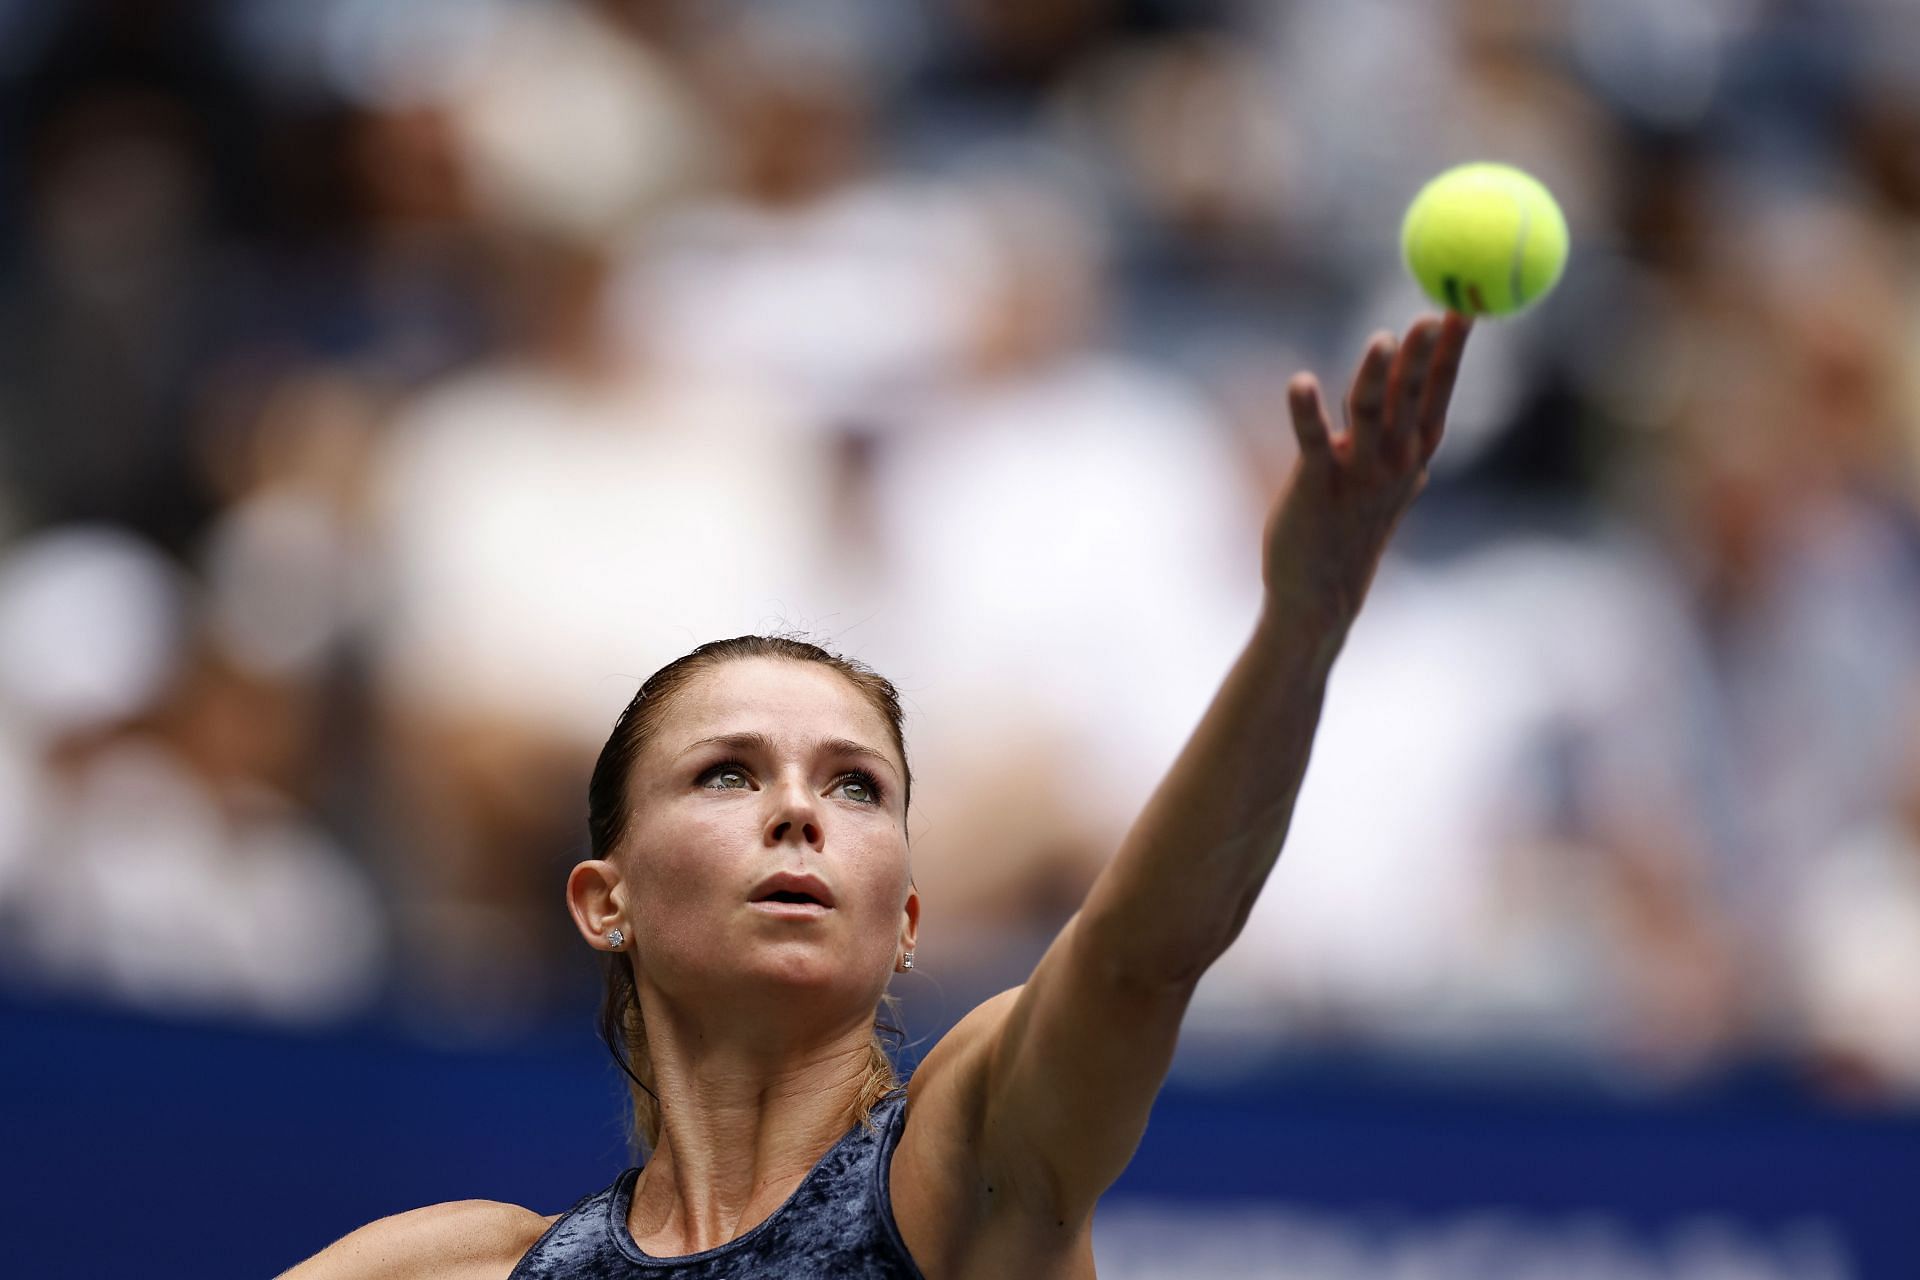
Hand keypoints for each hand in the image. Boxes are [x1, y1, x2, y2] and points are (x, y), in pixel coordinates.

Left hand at [1261, 311, 1472, 632]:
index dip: (1453, 350)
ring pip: (1370, 415)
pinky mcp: (1315, 487)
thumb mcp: (1389, 472)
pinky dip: (1306, 412)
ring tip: (1381, 340)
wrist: (1321, 593)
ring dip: (1375, 377)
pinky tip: (1300, 382)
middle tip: (1434, 314)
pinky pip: (1312, 442)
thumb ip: (1399, 423)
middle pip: (1412, 398)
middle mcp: (1394, 462)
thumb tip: (1414, 373)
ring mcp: (1357, 476)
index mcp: (1415, 453)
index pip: (1439, 392)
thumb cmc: (1353, 524)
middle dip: (1424, 356)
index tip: (1466, 306)